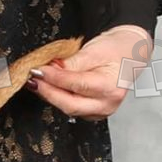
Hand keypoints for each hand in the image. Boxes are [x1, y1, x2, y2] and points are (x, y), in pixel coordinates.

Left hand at [28, 26, 151, 119]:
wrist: (129, 53)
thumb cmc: (116, 50)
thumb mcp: (94, 50)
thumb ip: (72, 63)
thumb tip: (51, 69)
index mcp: (110, 87)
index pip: (76, 85)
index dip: (54, 78)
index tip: (38, 70)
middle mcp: (107, 104)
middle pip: (70, 104)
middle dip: (48, 92)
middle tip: (32, 79)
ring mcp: (101, 111)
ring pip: (69, 108)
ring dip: (51, 95)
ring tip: (37, 81)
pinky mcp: (93, 112)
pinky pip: (71, 107)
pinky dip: (58, 97)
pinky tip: (49, 87)